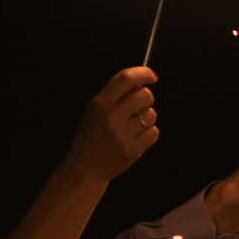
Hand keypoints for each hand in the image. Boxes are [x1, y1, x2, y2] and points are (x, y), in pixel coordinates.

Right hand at [66, 68, 161, 182]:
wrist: (85, 166)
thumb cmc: (91, 135)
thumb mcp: (93, 110)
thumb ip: (114, 96)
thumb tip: (140, 82)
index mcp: (100, 103)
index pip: (125, 79)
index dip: (142, 73)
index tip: (152, 75)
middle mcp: (112, 116)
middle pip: (145, 95)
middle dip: (146, 97)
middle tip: (138, 105)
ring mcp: (123, 134)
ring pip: (152, 114)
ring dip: (147, 117)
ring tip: (134, 124)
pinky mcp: (133, 149)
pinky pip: (154, 132)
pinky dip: (149, 133)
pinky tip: (136, 136)